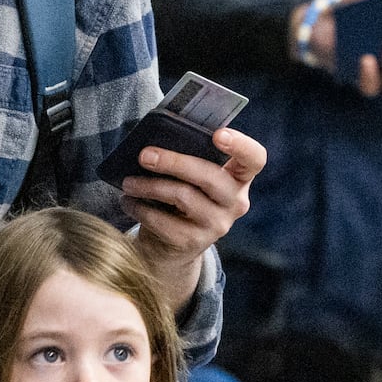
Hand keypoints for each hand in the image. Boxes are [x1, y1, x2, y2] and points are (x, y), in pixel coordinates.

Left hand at [122, 126, 267, 308]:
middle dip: (174, 162)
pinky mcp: (193, 243)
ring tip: (127, 182)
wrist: (170, 248)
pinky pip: (162, 221)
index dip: (241, 145)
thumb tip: (156, 140)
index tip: (217, 134)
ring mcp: (217, 225)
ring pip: (183, 197)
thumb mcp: (190, 178)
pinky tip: (128, 201)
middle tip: (144, 155)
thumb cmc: (180, 197)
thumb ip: (188, 157)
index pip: (255, 159)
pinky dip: (139, 208)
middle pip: (211, 176)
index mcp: (239, 178)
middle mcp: (235, 203)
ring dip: (149, 186)